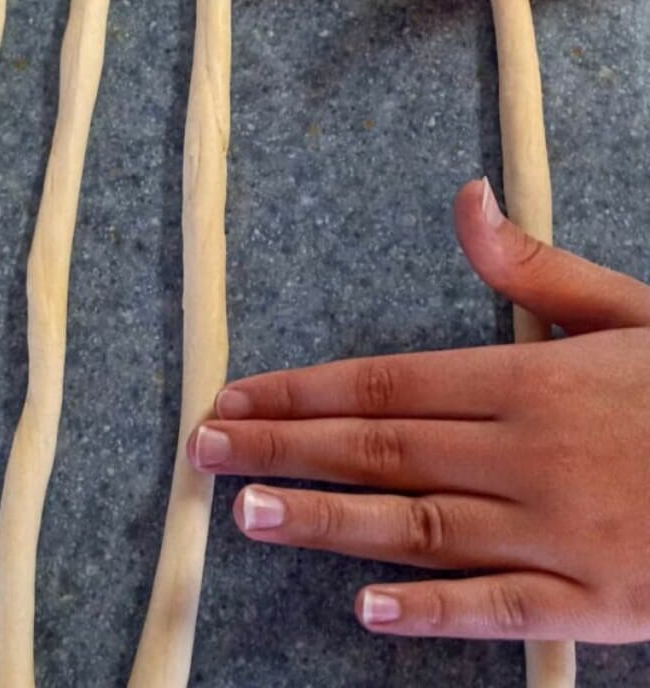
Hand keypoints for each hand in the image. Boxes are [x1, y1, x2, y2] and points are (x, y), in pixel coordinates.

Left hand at [187, 179, 649, 642]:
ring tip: (248, 516)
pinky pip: (501, 609)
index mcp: (530, 378)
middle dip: (284, 448)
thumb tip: (468, 199)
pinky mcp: (595, 599)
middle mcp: (528, 452)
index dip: (303, 389)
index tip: (237, 394)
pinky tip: (368, 612)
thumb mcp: (626, 309)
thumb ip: (536, 267)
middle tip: (205, 451)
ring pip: (418, 526)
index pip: (388, 380)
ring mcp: (558, 529)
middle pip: (381, 447)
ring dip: (327, 522)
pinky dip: (434, 611)